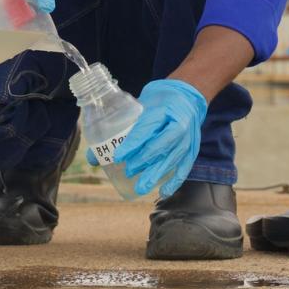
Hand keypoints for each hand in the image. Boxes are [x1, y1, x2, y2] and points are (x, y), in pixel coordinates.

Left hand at [115, 79, 207, 196]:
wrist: (187, 96)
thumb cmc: (160, 100)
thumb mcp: (142, 104)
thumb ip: (123, 125)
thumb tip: (95, 155)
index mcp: (164, 108)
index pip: (147, 128)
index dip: (132, 144)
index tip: (118, 156)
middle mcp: (179, 124)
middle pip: (160, 145)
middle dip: (142, 161)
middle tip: (128, 171)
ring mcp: (188, 138)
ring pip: (172, 159)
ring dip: (155, 174)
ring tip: (141, 187)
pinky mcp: (193, 149)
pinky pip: (185, 167)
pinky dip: (175, 181)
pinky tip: (163, 192)